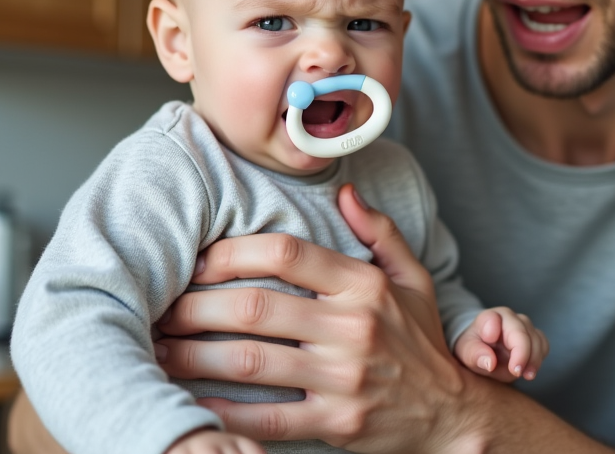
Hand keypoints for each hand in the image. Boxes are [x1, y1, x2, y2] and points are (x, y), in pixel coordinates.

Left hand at [154, 184, 479, 452]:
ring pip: (251, 362)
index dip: (231, 253)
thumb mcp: (413, 279)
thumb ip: (379, 232)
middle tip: (160, 307)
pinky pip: (269, 419)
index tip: (195, 260)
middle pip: (255, 307)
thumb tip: (345, 190)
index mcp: (364, 285)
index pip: (286, 253)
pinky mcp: (338, 423)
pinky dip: (225, 413)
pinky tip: (193, 402)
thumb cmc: (422, 343)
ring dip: (194, 356)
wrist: (454, 416)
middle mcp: (353, 327)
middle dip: (195, 306)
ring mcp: (345, 378)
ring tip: (159, 349)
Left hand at [453, 307, 547, 382]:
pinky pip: (543, 344)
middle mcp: (508, 317)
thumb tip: (490, 362)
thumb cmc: (472, 349)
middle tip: (516, 373)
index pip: (495, 321)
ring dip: (534, 358)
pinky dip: (540, 358)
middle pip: (522, 331)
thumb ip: (475, 355)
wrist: (481, 351)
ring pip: (536, 338)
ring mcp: (523, 326)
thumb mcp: (466, 353)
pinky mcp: (533, 336)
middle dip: (522, 353)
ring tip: (526, 375)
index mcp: (489, 317)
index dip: (499, 339)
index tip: (505, 363)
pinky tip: (530, 371)